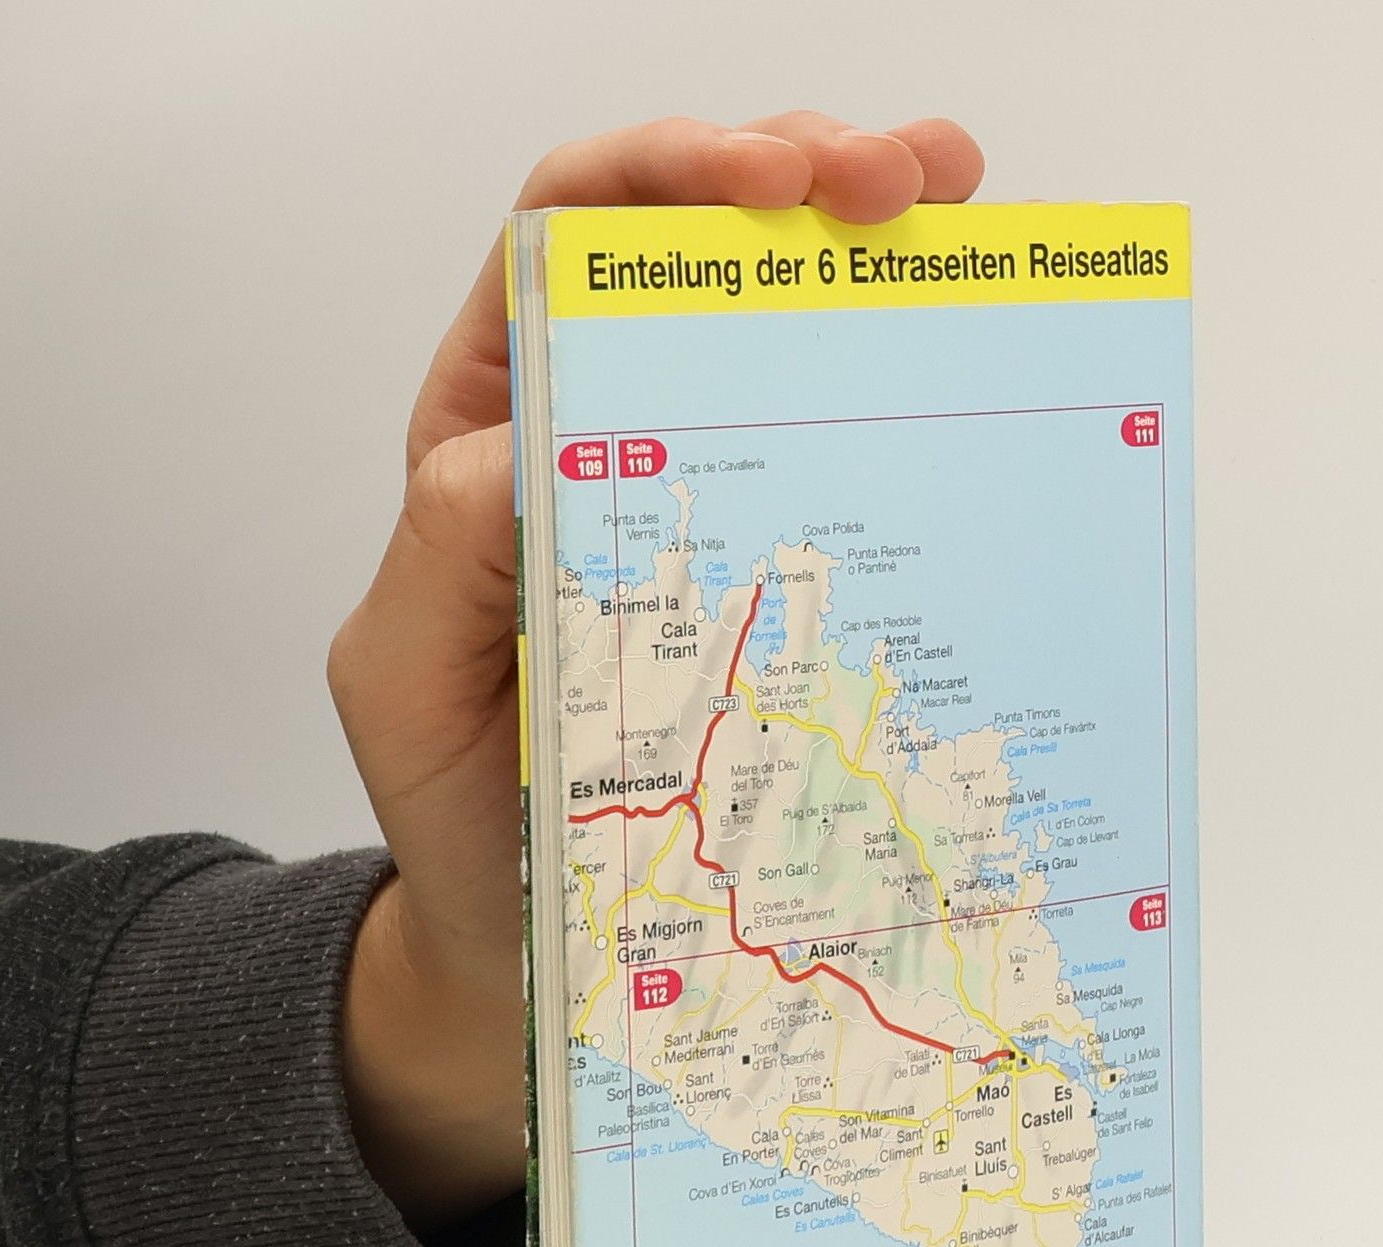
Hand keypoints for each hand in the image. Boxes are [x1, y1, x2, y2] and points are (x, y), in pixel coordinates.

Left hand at [328, 113, 985, 1228]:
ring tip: (960, 202)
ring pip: (781, 330)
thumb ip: (445, 557)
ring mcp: (704, 503)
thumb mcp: (408, 681)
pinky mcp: (781, 579)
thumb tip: (525, 446)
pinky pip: (844, 459)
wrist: (524, 936)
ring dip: (873, 245)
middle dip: (797, 174)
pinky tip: (974, 339)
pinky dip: (908, 385)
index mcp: (500, 432)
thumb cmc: (457, 810)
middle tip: (901, 180)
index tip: (767, 178)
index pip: (567, 245)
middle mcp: (603, 440)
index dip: (661, 177)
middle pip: (694, 253)